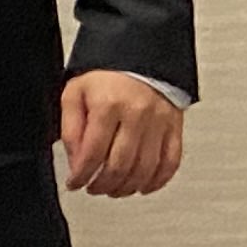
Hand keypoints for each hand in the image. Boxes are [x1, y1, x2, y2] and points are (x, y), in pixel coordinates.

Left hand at [59, 71, 184, 198]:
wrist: (139, 57)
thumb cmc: (106, 76)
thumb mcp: (74, 95)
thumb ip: (71, 129)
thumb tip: (76, 161)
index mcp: (108, 105)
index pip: (92, 153)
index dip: (81, 175)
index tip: (75, 183)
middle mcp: (136, 114)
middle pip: (119, 165)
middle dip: (102, 184)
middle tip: (93, 188)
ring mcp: (159, 122)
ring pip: (145, 169)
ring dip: (126, 187)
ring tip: (113, 189)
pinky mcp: (175, 127)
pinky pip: (170, 162)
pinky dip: (157, 181)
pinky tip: (143, 187)